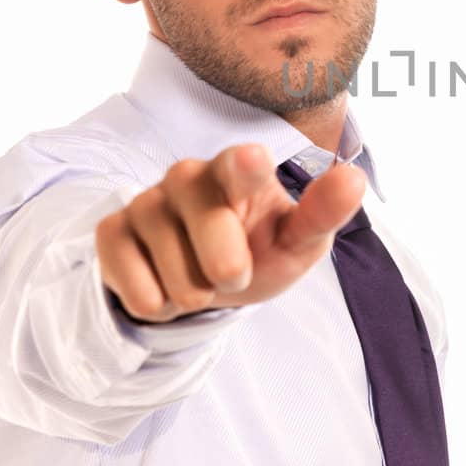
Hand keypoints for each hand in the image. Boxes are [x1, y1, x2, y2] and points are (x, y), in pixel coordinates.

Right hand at [95, 144, 365, 323]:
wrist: (207, 276)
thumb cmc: (261, 246)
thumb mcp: (299, 239)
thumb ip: (324, 212)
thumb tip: (354, 178)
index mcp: (238, 168)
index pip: (240, 166)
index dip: (245, 167)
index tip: (252, 160)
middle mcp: (187, 175)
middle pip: (212, 235)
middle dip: (231, 272)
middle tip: (235, 271)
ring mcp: (144, 202)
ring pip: (176, 277)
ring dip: (195, 294)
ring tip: (199, 275)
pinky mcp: (111, 232)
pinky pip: (139, 292)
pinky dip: (160, 304)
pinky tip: (165, 282)